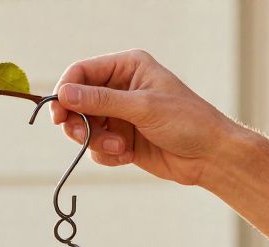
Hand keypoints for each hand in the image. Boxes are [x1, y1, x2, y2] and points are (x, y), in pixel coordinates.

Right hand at [50, 50, 242, 186]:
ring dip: (96, 142)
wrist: (210, 157)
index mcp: (127, 67)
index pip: (82, 72)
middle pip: (77, 102)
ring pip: (84, 128)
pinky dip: (107, 155)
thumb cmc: (187, 122)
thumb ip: (101, 101)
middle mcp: (120, 88)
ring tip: (121, 149)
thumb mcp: (143, 107)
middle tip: (83, 137)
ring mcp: (120, 115)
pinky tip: (127, 156)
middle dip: (79, 123)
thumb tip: (63, 94)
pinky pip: (96, 148)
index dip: (66, 91)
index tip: (58, 114)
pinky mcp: (121, 140)